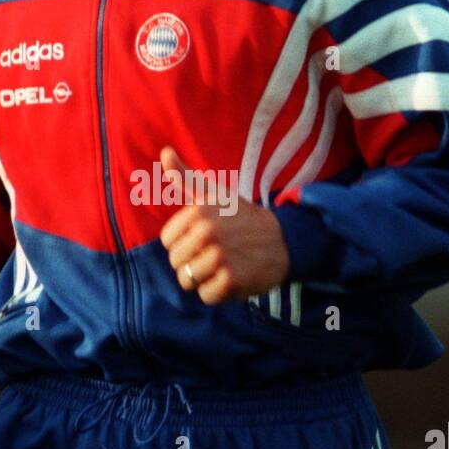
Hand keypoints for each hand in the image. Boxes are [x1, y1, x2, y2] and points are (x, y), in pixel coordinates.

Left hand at [158, 146, 289, 303]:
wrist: (284, 240)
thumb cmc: (243, 218)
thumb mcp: (215, 193)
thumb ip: (185, 177)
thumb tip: (165, 152)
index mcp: (197, 212)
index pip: (168, 242)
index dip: (184, 243)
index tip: (206, 237)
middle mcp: (207, 233)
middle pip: (176, 263)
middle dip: (193, 262)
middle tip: (219, 252)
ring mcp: (219, 257)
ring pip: (187, 281)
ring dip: (205, 278)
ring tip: (225, 265)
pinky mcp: (231, 280)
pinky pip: (205, 296)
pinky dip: (218, 292)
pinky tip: (234, 277)